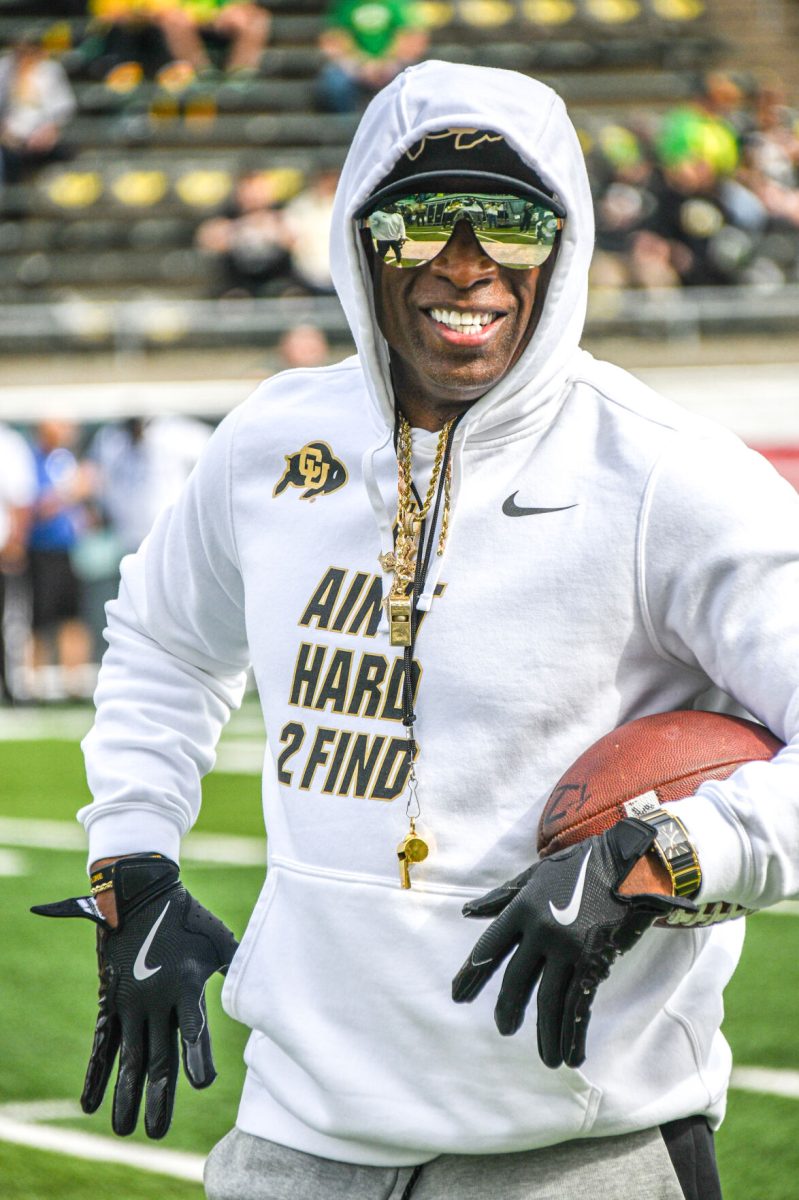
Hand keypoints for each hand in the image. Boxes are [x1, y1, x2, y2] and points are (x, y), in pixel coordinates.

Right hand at [32, 854, 237, 1137]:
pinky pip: (102, 1043)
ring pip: (129, 1058)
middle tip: (157, 1132)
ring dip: (126, 1095)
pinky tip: (89, 1103)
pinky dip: (96, 1073)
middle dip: (159, 1097)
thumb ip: (237, 967)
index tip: (201, 1082)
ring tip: (126, 1129)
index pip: (194, 1030)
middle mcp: (156, 1000)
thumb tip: (264, 985)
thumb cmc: (189, 917)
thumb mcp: (220, 940)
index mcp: (186, 985)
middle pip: (159, 1057)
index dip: (198, 1057)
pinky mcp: (111, 1002)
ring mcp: (130, 1003)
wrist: (142, 892)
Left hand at [452, 820, 695, 1068]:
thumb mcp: (535, 875)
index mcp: (522, 908)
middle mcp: (541, 930)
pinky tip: (571, 1055)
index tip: (458, 995)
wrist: (627, 863)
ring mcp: (568, 948)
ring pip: (549, 1001)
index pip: (490, 947)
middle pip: (517, 980)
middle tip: (504, 1028)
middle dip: (508, 1009)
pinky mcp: (594, 961)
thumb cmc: (579, 866)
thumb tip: (467, 912)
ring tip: (546, 1058)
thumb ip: (501, 897)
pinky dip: (574, 1033)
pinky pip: (579, 1005)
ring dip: (546, 1034)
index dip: (473, 973)